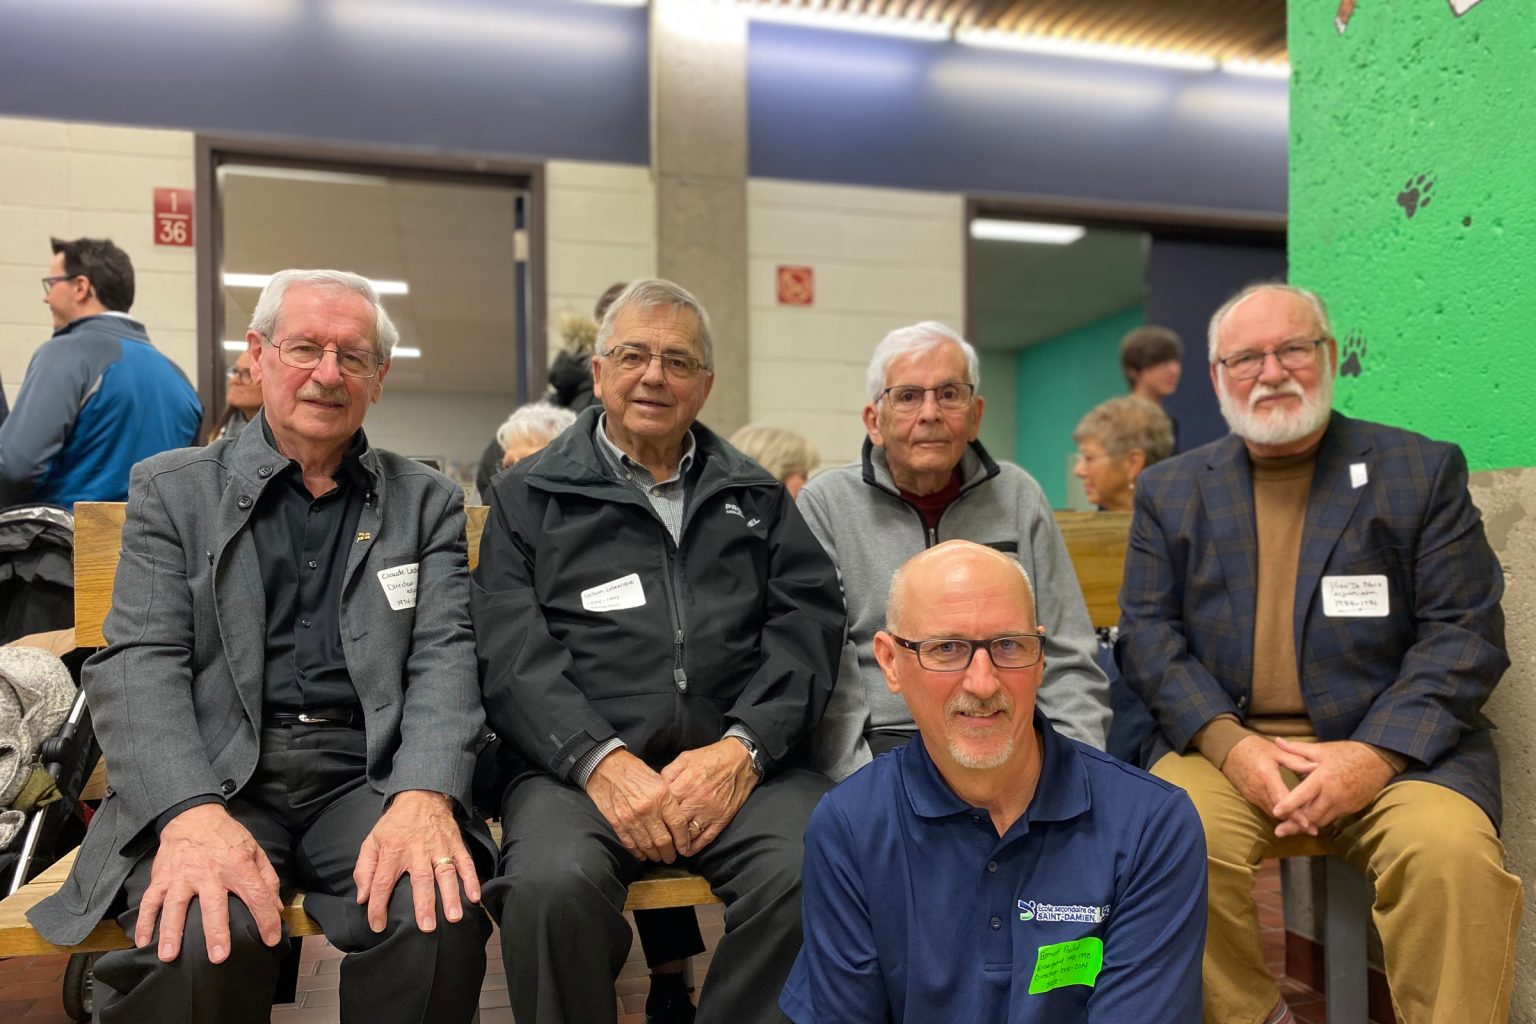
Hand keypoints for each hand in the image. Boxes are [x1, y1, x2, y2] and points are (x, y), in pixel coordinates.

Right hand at [135, 803, 282, 963]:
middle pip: (213, 906)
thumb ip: (267, 879)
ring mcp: (182, 876)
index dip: (266, 918)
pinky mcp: (162, 877)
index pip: (257, 895)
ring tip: (169, 956)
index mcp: (238, 865)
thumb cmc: (227, 836)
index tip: (270, 939)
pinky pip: (150, 901)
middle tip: (218, 957)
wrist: (194, 815)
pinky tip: (141, 941)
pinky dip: (144, 921)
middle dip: (216, 933)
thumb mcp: (254, 850)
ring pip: (176, 906)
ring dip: (171, 932)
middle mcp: (210, 872)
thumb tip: (276, 908)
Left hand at [354, 790, 479, 933]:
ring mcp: (439, 847)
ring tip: (453, 917)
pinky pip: (465, 862)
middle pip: (420, 880)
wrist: (421, 795)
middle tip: (427, 927)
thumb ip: (364, 869)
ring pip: (446, 873)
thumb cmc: (396, 823)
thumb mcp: (372, 841)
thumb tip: (362, 897)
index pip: (382, 882)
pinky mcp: (455, 844)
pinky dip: (471, 879)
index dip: (378, 906)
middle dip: (424, 904)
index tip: (377, 926)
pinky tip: (474, 896)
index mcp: (392, 850)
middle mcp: (416, 850)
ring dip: (450, 895)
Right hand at [585, 749, 691, 862]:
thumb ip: (668, 799)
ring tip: (659, 857)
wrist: (605, 767)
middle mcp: (648, 809)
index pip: (678, 824)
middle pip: (664, 840)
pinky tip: (642, 855)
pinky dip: (638, 853)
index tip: (685, 847)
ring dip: (655, 855)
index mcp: (661, 796)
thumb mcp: (659, 779)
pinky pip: (630, 844)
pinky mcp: (617, 823)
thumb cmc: (634, 771)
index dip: (684, 840)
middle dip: (669, 853)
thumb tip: (678, 820)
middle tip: (671, 857)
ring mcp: (631, 818)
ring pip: (647, 846)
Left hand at [659, 739, 758, 854]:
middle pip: (674, 823)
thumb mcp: (685, 758)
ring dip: (677, 843)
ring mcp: (710, 812)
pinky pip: (707, 837)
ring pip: (689, 834)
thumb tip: (656, 786)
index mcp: (685, 784)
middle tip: (654, 838)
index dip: (654, 814)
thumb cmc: (711, 757)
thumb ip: (669, 772)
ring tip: (668, 847)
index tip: (648, 820)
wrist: (741, 759)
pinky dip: (696, 847)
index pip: (663, 806)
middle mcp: (697, 800)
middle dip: (663, 832)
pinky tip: (687, 850)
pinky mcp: (722, 819)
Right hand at [1220, 735, 1315, 824]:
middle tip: (1313, 830)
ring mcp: (1252, 795)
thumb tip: (1317, 767)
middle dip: (1295, 822)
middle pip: (1278, 811)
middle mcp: (1258, 789)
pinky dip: (1279, 815)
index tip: (1308, 824)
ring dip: (1288, 821)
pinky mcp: (1250, 798)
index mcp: (1266, 775)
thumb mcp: (1277, 751)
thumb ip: (1297, 761)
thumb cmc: (1254, 748)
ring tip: (1306, 827)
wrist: (1228, 749)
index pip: (1282, 799)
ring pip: (1272, 813)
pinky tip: (1290, 817)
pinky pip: (1266, 809)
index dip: (1294, 814)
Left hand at [1270, 739, 1394, 837]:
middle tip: (1279, 831)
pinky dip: (1320, 821)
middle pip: (1311, 815)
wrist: (1377, 760)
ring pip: (1322, 820)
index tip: (1276, 812)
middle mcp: (1333, 795)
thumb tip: (1276, 741)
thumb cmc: (1346, 753)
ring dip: (1307, 826)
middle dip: (1294, 825)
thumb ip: (1296, 749)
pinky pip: (1332, 818)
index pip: (1303, 795)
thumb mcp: (1320, 749)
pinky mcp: (1351, 809)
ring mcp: (1344, 804)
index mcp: (1323, 778)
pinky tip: (1309, 824)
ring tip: (1290, 830)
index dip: (1289, 805)